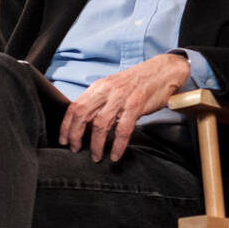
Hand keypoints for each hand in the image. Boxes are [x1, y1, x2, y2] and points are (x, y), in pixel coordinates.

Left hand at [59, 52, 190, 162]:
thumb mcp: (114, 88)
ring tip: (96, 156)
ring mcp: (121, 98)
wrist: (163, 71)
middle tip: (76, 149)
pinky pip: (122, 129)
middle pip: (82, 115)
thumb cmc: (139, 82)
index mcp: (99, 87)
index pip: (74, 106)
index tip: (64, 140)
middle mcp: (107, 91)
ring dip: (96, 144)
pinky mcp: (136, 106)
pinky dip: (117, 145)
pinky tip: (115, 154)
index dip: (66, 125)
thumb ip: (101, 102)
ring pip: (100, 125)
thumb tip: (88, 122)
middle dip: (76, 136)